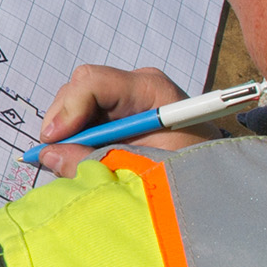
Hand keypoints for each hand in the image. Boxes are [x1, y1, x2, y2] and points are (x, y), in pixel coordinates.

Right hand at [35, 64, 215, 177]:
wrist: (217, 184)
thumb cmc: (190, 174)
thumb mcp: (141, 170)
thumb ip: (94, 162)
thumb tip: (49, 156)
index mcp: (150, 90)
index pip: (93, 82)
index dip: (67, 110)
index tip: (52, 142)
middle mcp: (136, 86)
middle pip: (80, 89)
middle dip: (63, 123)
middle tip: (56, 157)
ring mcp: (128, 98)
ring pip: (78, 104)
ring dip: (69, 134)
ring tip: (76, 163)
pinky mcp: (121, 113)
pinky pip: (86, 118)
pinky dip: (78, 139)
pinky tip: (86, 160)